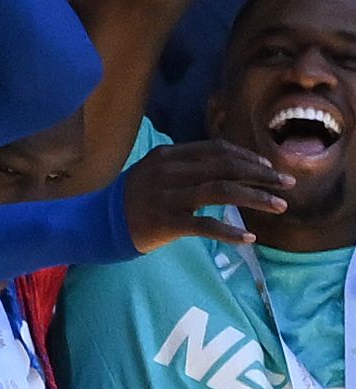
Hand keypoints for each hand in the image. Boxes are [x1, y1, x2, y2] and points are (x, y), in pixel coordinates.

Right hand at [121, 140, 290, 249]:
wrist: (99, 223)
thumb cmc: (135, 197)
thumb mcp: (156, 171)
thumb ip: (188, 165)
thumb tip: (231, 164)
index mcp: (169, 156)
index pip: (217, 150)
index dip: (248, 157)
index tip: (269, 167)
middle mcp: (169, 172)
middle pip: (225, 167)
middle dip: (262, 174)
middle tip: (288, 183)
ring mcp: (167, 197)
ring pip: (221, 191)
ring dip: (256, 198)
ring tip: (280, 205)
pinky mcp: (166, 222)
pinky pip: (204, 225)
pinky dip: (229, 232)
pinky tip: (249, 238)